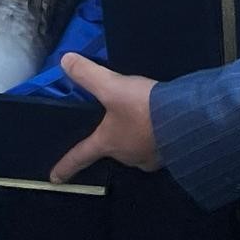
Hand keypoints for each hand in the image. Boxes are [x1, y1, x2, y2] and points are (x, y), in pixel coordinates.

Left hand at [50, 54, 160, 182]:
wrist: (185, 121)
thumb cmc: (142, 108)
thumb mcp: (112, 87)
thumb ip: (88, 74)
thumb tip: (64, 61)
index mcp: (107, 143)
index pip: (80, 156)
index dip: (66, 166)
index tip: (54, 178)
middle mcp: (125, 155)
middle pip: (110, 150)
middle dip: (109, 141)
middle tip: (110, 128)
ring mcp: (148, 157)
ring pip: (133, 149)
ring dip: (132, 138)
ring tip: (137, 121)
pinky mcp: (167, 153)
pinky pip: (153, 146)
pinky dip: (151, 137)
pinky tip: (157, 125)